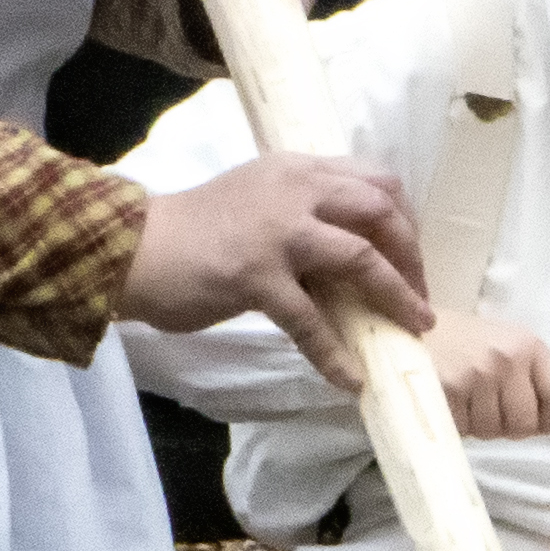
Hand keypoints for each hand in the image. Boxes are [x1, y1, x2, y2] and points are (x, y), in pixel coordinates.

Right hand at [117, 152, 426, 391]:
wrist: (131, 248)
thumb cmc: (191, 232)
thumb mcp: (256, 201)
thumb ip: (301, 213)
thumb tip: (348, 253)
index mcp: (297, 170)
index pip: (374, 179)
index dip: (404, 219)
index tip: (410, 255)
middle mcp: (295, 190)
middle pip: (381, 211)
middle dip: (411, 256)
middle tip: (418, 297)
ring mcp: (277, 232)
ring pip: (359, 258)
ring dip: (395, 297)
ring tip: (412, 329)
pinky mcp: (256, 276)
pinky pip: (311, 321)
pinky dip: (335, 354)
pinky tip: (350, 380)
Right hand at [427, 312, 549, 438]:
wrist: (400, 319)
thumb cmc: (455, 339)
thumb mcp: (501, 345)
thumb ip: (527, 377)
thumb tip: (545, 421)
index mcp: (528, 344)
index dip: (549, 419)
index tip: (532, 420)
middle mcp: (508, 358)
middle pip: (525, 425)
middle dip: (505, 428)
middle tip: (484, 409)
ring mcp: (478, 375)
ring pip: (491, 432)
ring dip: (475, 426)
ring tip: (460, 398)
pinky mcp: (449, 390)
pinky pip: (462, 431)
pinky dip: (452, 425)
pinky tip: (443, 401)